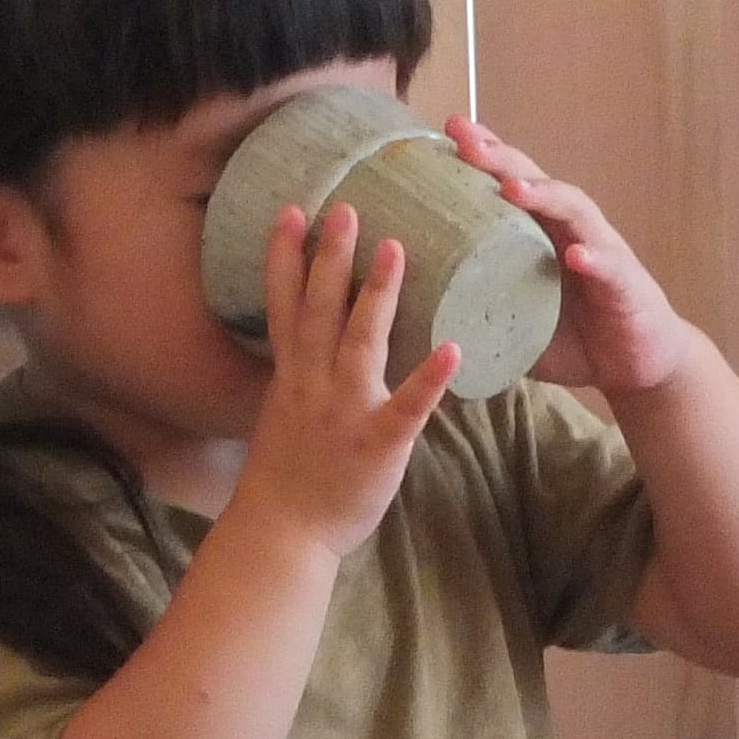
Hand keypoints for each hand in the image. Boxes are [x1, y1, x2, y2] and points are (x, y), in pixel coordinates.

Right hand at [237, 202, 457, 557]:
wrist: (285, 533)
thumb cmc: (289, 478)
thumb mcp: (286, 414)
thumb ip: (303, 377)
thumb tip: (314, 345)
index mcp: (292, 376)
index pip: (285, 306)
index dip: (285, 257)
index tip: (292, 211)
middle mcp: (313, 384)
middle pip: (319, 309)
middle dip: (330, 256)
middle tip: (346, 205)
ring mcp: (345, 411)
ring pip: (359, 342)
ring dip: (377, 295)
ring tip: (396, 249)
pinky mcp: (379, 442)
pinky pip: (408, 406)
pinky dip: (429, 378)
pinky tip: (453, 349)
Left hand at [447, 117, 703, 395]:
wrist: (639, 367)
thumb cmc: (576, 339)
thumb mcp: (516, 325)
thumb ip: (478, 313)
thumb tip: (419, 318)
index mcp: (541, 235)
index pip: (511, 182)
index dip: (484, 154)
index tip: (449, 129)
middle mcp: (571, 232)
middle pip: (536, 182)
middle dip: (502, 159)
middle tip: (467, 141)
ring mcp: (602, 253)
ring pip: (574, 211)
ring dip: (545, 196)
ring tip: (514, 189)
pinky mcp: (626, 285)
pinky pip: (609, 267)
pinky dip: (594, 258)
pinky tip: (577, 256)